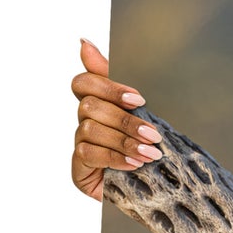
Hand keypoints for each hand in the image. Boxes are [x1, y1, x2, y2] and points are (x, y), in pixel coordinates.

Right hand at [71, 39, 161, 201]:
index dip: (108, 87)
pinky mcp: (78, 169)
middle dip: (125, 120)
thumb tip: (83, 41)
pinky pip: (89, 154)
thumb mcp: (141, 114)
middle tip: (154, 134)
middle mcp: (84, 122)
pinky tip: (135, 165)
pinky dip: (115, 158)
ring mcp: (79, 145)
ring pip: (90, 130)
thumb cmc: (146, 148)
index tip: (138, 99)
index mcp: (98, 104)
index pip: (84, 83)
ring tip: (151, 154)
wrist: (153, 191)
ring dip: (124, 141)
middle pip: (90, 106)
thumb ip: (116, 82)